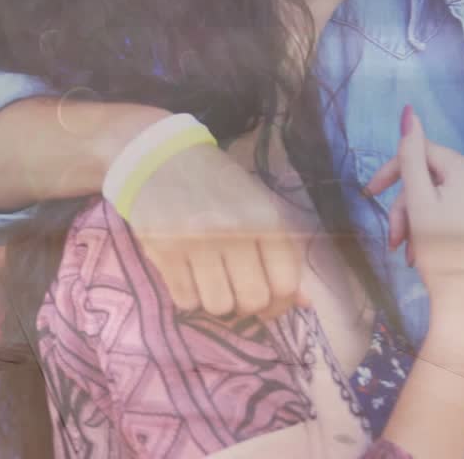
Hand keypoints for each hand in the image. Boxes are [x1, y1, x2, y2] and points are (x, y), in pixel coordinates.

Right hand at [125, 143, 306, 317]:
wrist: (159, 157)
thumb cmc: (215, 184)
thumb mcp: (256, 207)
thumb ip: (281, 253)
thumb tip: (304, 302)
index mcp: (265, 217)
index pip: (285, 283)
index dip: (278, 302)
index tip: (265, 298)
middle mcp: (235, 230)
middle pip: (253, 300)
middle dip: (246, 304)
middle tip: (234, 289)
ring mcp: (197, 241)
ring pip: (219, 306)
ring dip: (216, 301)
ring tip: (209, 280)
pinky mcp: (164, 250)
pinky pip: (185, 300)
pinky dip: (189, 296)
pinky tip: (187, 275)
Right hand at [364, 107, 463, 316]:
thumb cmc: (441, 251)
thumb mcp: (418, 201)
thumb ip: (410, 155)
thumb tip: (409, 113)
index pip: (421, 154)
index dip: (391, 172)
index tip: (369, 195)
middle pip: (431, 179)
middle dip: (406, 207)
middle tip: (392, 238)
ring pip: (443, 198)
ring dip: (418, 221)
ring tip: (405, 250)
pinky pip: (460, 211)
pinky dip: (438, 226)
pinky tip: (425, 249)